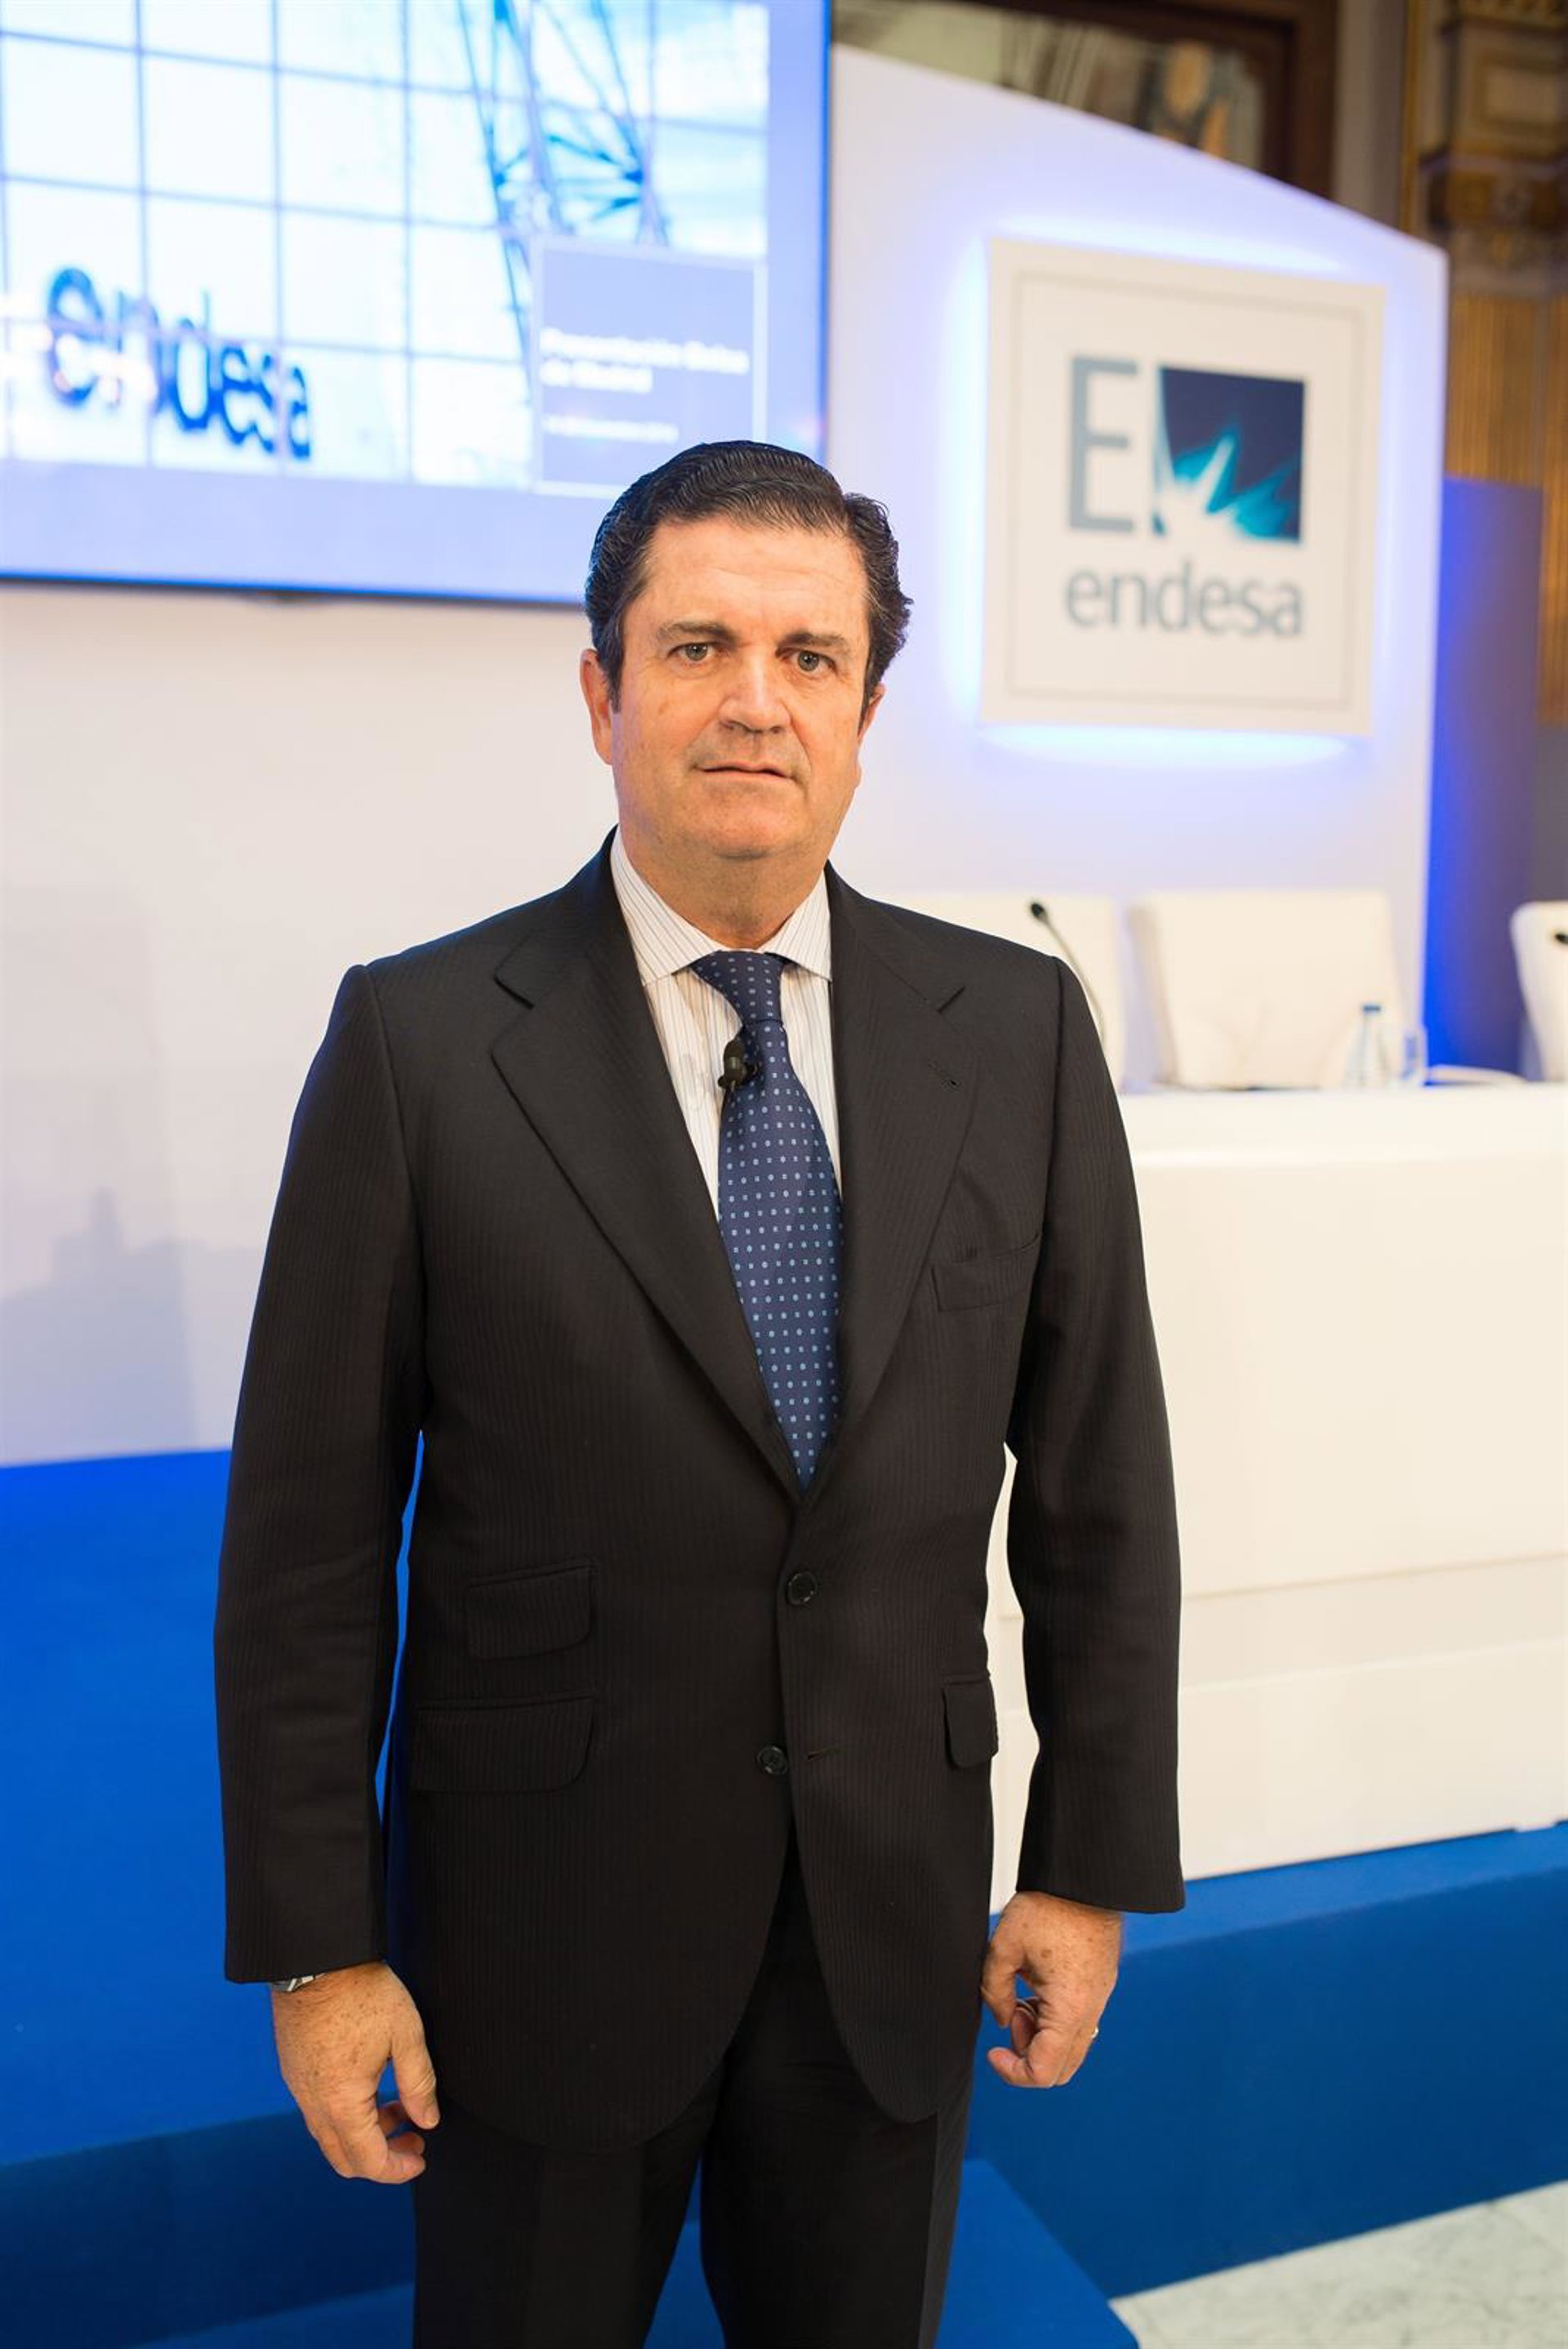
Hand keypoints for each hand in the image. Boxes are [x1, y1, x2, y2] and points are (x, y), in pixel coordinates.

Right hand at [271, 1960, 439, 2181]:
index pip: (368, 2162)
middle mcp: (312, 2103)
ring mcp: (298, 2086)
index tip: (421, 2157)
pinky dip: (346, 2113)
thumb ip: (419, 2084)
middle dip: (382, 2157)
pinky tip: (370, 2086)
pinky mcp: (293, 2068)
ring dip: (365, 2133)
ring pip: (329, 2134)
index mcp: (341, 2102)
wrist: (316, 1956)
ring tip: (398, 2106)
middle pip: (343, 2158)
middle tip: (413, 2138)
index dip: (397, 2169)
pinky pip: (317, 2110)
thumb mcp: (406, 2035)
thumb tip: (427, 2121)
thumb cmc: (363, 1991)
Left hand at [980, 1890, 1120, 2088]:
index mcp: (1069, 2009)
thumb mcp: (1003, 1948)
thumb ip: (994, 1992)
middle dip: (1028, 2053)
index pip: (1044, 2072)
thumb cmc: (1048, 1907)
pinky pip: (1078, 2021)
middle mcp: (1090, 2011)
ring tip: (1020, 1996)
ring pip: (1071, 2045)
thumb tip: (1002, 2020)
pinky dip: (1054, 2019)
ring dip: (1041, 2034)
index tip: (993, 2052)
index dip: (1012, 2072)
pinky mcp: (1099, 1985)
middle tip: (1009, 2015)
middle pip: (1062, 2067)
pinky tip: (1035, 1987)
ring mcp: (1099, 1999)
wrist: (1083, 1881)